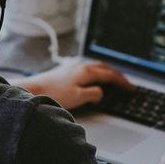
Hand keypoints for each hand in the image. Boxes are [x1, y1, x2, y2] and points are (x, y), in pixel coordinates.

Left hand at [18, 59, 132, 110]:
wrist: (33, 89)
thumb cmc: (54, 94)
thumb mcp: (79, 98)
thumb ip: (94, 94)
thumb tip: (101, 92)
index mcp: (87, 72)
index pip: (110, 75)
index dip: (122, 82)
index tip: (131, 88)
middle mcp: (81, 66)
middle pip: (104, 68)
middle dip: (117, 75)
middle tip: (125, 83)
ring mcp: (73, 66)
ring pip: (95, 66)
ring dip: (106, 72)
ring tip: (112, 79)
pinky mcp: (66, 69)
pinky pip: (87, 68)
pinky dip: (96, 72)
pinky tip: (92, 76)